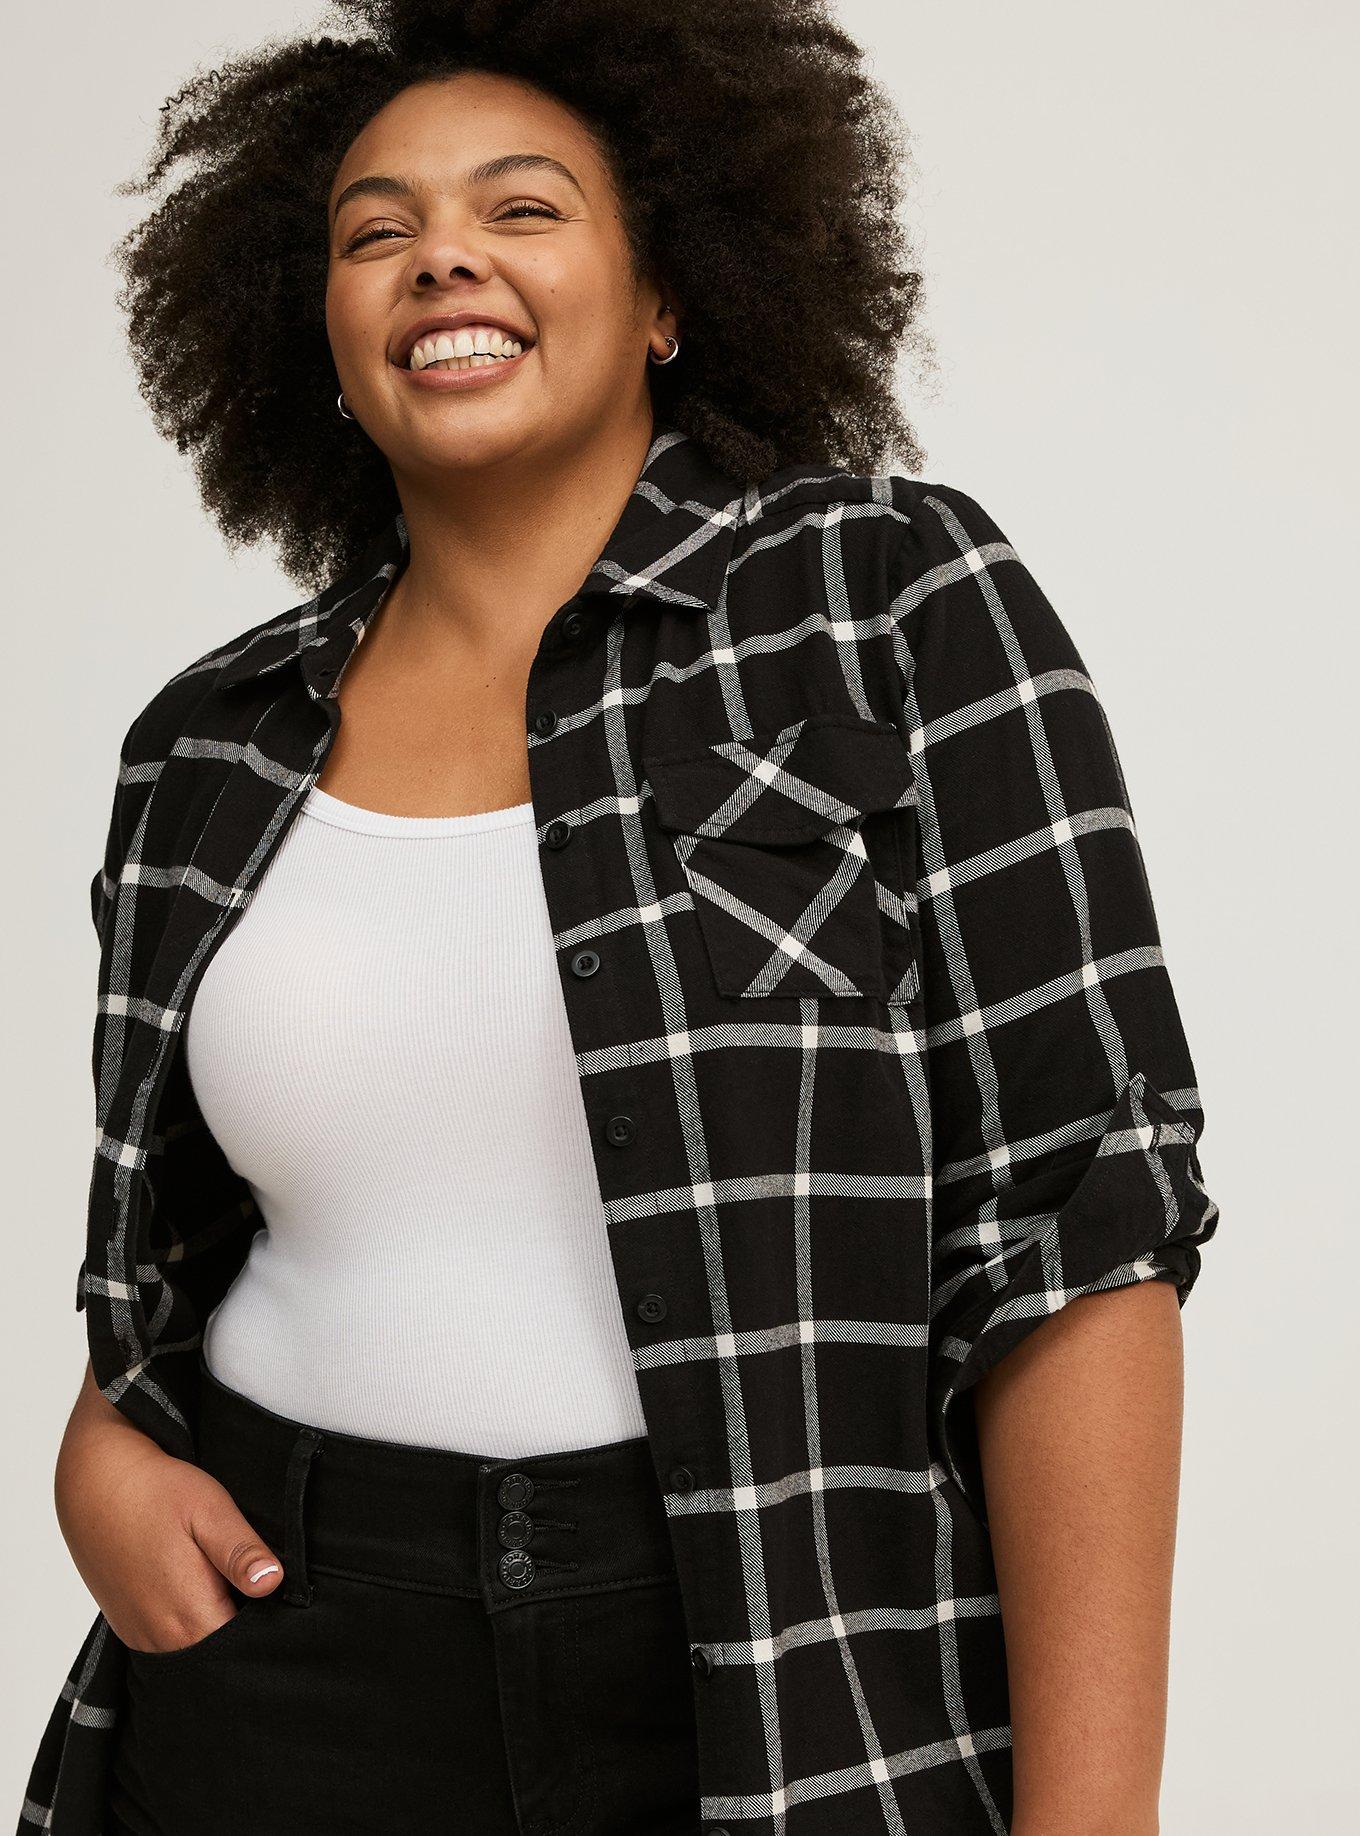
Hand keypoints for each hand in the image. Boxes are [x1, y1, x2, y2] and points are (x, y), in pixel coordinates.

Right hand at [54, 1359, 285, 1654]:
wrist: (95, 1482)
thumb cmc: (157, 1490)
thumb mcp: (210, 1510)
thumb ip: (240, 1552)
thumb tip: (272, 1584)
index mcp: (188, 1616)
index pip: (245, 1648)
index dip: (270, 1627)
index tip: (283, 1598)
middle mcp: (161, 1639)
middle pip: (221, 1653)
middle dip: (247, 1629)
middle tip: (259, 1584)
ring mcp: (141, 1636)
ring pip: (195, 1648)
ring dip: (217, 1625)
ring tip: (229, 1582)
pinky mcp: (130, 1626)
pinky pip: (171, 1640)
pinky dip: (192, 1622)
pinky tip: (201, 1585)